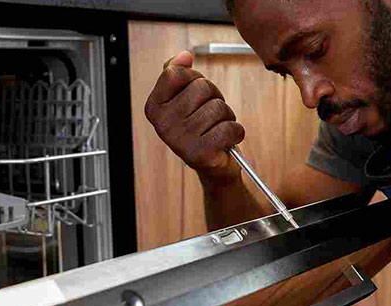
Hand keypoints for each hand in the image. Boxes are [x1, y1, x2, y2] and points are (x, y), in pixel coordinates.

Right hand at [144, 51, 244, 182]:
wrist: (213, 165)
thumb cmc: (201, 127)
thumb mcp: (185, 96)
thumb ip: (178, 72)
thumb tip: (184, 55)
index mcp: (154, 108)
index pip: (176, 73)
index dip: (194, 78)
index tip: (195, 94)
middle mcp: (163, 125)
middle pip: (201, 87)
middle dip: (214, 97)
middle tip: (209, 115)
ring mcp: (180, 141)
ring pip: (218, 107)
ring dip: (226, 116)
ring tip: (216, 128)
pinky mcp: (201, 154)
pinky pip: (230, 127)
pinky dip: (236, 132)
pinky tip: (226, 140)